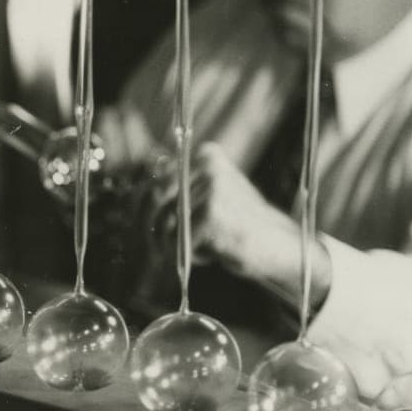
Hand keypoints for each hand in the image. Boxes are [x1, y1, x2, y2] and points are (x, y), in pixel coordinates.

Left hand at [146, 143, 330, 310]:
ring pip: (166, 221)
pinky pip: (181, 239)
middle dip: (150, 226)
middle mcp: (207, 164)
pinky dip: (192, 254)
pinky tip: (213, 255)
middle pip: (154, 197)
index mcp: (205, 155)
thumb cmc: (238, 224)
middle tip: (156, 248)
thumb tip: (133, 198)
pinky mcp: (212, 212)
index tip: (138, 226)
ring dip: (174, 244)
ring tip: (198, 251)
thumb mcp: (208, 197)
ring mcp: (211, 186)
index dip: (139, 205)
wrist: (279, 245)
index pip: (155, 177)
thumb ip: (177, 191)